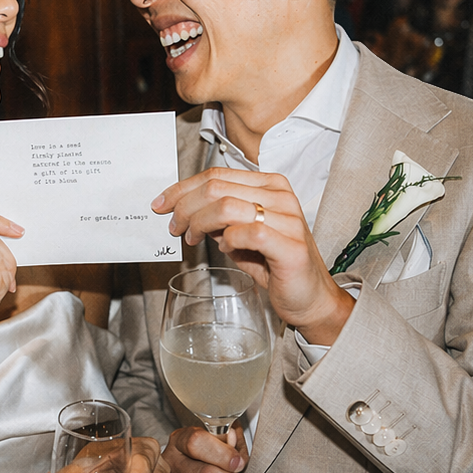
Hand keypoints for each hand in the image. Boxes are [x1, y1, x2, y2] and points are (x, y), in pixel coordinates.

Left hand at [153, 168, 353, 344]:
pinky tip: (225, 249)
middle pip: (217, 187)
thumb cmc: (276, 266)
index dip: (183, 188)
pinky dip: (227, 240)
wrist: (310, 298)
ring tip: (191, 238)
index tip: (162, 204)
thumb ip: (218, 218)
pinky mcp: (290, 246)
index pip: (217, 175)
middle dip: (185, 207)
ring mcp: (288, 219)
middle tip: (175, 227)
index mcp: (270, 186)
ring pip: (227, 206)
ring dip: (199, 223)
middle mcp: (281, 196)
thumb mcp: (240, 234)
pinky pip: (247, 233)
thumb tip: (183, 210)